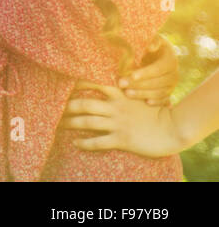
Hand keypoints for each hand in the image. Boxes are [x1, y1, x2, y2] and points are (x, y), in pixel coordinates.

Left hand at [62, 82, 185, 157]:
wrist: (173, 128)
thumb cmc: (155, 112)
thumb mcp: (138, 96)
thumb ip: (123, 90)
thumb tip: (110, 83)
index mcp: (120, 94)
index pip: (93, 84)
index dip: (75, 84)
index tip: (62, 83)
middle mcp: (115, 108)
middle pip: (83, 104)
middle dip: (66, 106)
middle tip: (53, 108)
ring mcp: (118, 124)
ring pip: (87, 122)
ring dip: (69, 123)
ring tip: (57, 124)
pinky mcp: (122, 139)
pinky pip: (98, 141)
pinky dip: (84, 142)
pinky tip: (75, 143)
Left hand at [121, 37, 178, 104]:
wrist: (156, 54)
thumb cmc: (149, 45)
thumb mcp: (150, 39)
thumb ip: (151, 40)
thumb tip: (151, 47)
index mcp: (170, 59)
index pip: (159, 68)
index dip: (146, 73)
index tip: (132, 75)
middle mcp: (173, 73)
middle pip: (158, 82)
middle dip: (139, 84)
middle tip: (121, 84)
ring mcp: (171, 85)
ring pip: (160, 92)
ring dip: (143, 94)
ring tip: (127, 93)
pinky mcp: (168, 93)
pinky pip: (164, 100)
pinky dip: (157, 102)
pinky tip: (146, 103)